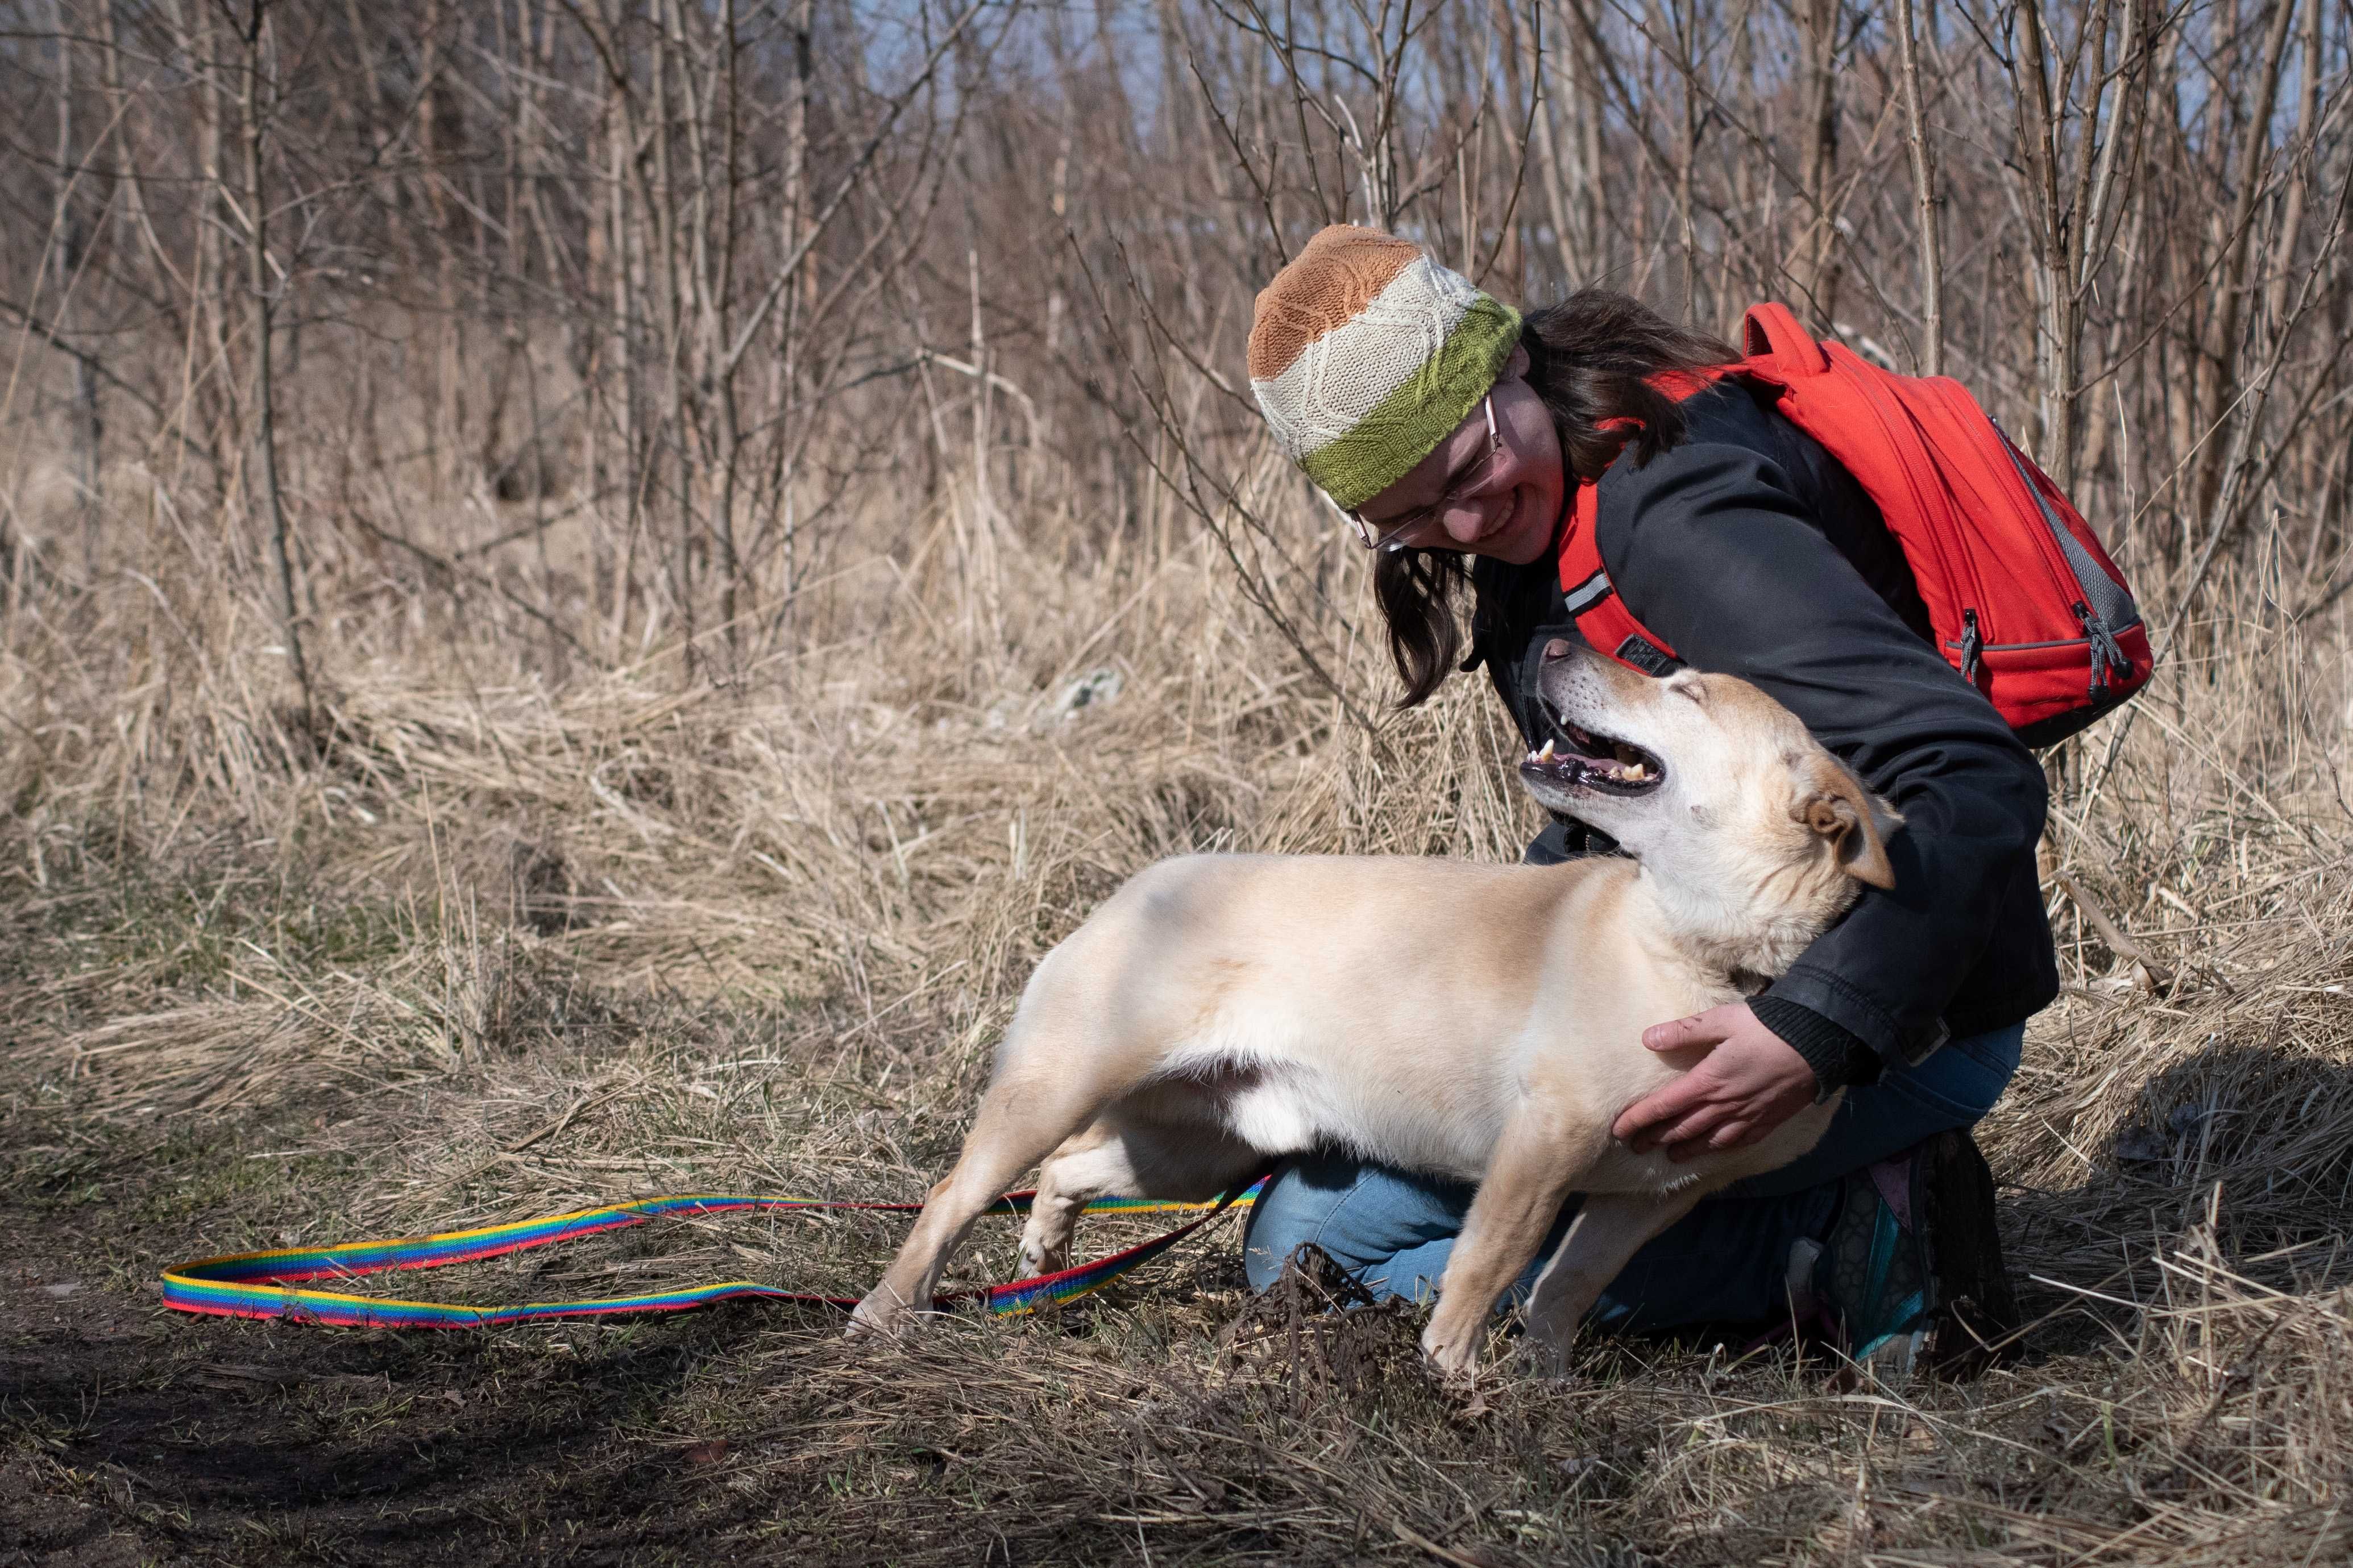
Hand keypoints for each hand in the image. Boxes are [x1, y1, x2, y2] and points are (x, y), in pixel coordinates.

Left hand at [1610, 1003, 1817, 1161]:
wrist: (1818, 1044)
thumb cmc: (1768, 1027)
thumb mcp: (1723, 1020)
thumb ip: (1684, 1031)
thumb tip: (1648, 1039)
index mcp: (1708, 1081)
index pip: (1663, 1107)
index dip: (1639, 1120)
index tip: (1619, 1130)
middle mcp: (1724, 1105)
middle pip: (1681, 1129)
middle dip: (1655, 1138)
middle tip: (1634, 1146)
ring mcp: (1747, 1116)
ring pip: (1708, 1140)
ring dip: (1684, 1149)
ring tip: (1668, 1154)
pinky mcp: (1767, 1121)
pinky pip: (1737, 1141)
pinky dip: (1719, 1148)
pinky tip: (1713, 1148)